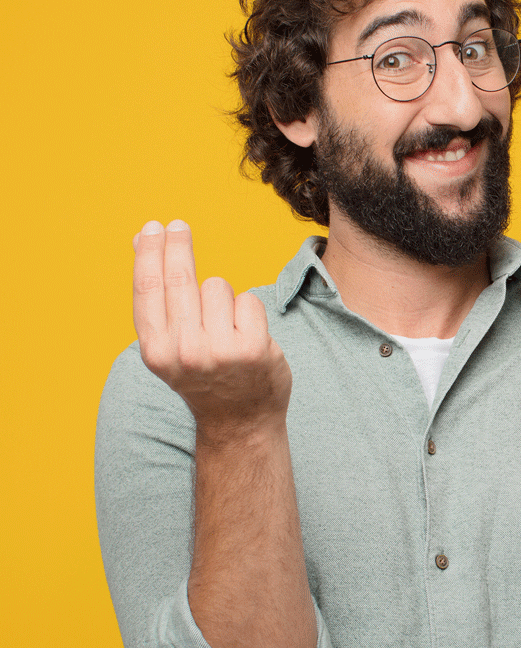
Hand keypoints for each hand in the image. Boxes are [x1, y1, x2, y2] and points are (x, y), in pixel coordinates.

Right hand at [132, 219, 291, 434]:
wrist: (240, 421)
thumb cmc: (203, 374)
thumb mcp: (169, 344)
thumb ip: (156, 298)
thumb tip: (140, 241)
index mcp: (156, 351)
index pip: (149, 289)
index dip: (149, 253)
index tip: (153, 228)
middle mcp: (184, 352)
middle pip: (181, 279)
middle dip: (178, 246)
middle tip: (178, 225)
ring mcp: (220, 351)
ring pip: (218, 287)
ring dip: (223, 299)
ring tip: (225, 329)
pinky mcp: (253, 349)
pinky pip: (249, 301)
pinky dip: (250, 313)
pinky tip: (247, 336)